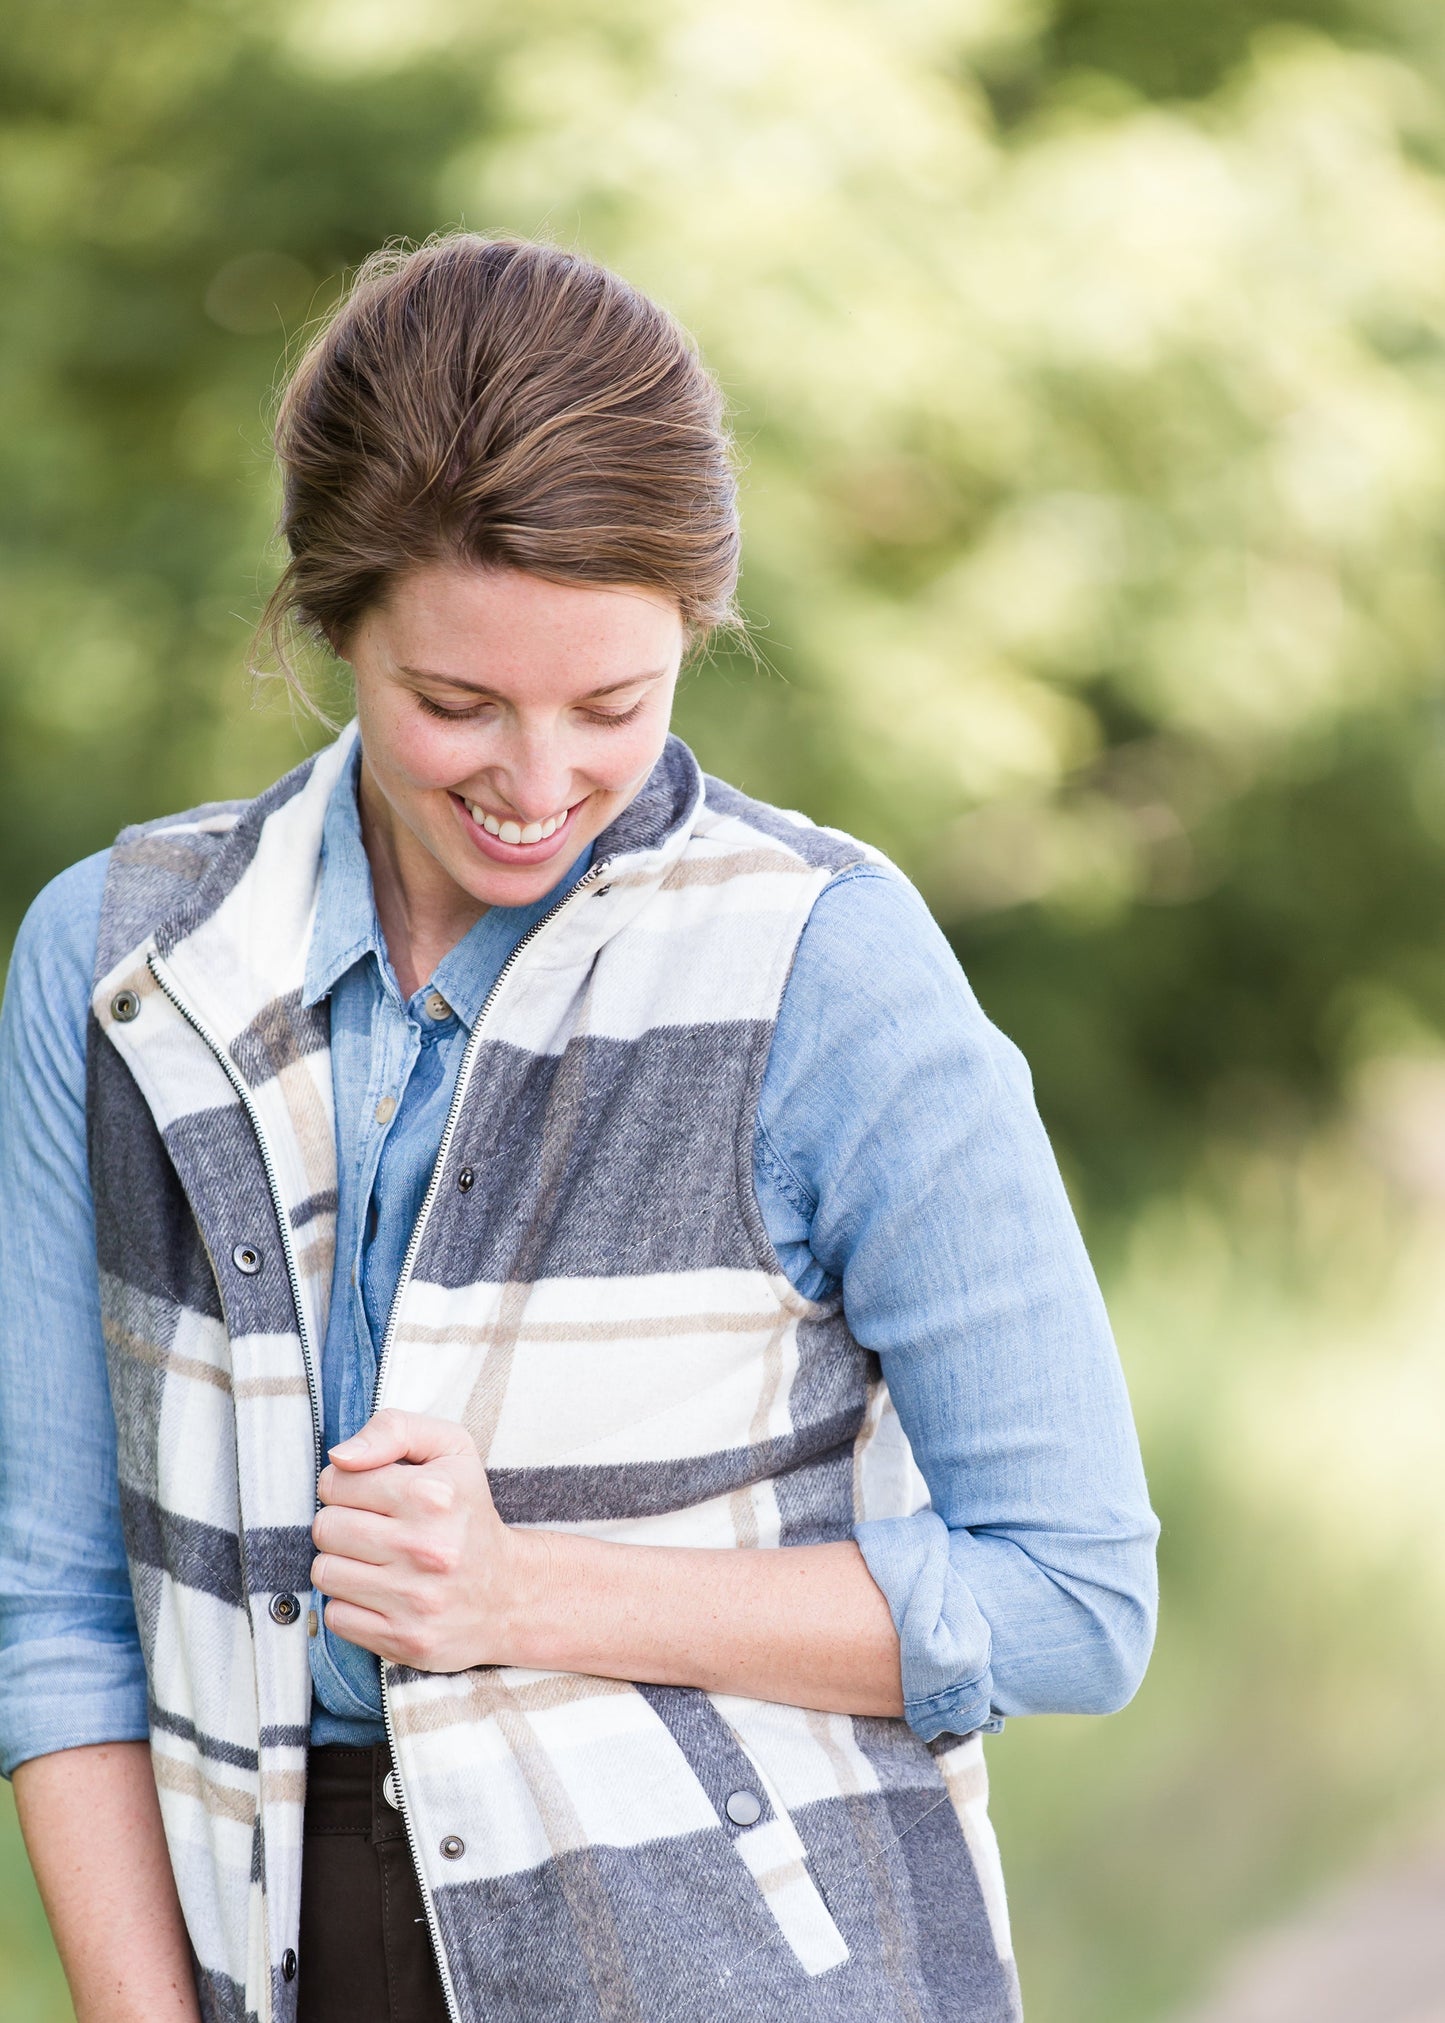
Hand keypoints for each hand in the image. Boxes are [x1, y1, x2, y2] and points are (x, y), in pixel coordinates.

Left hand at [310, 1408, 545, 1671]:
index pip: (336, 1480)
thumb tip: (338, 1457)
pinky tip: (381, 1595)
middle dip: (340, 1524)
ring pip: (324, 1572)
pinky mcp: (404, 1640)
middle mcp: (425, 1548)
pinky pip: (335, 1616)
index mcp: (433, 1494)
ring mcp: (415, 1599)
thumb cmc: (468, 1513)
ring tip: (375, 1562)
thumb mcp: (450, 1450)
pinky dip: (350, 1604)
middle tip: (372, 1529)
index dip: (346, 1483)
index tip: (371, 1495)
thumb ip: (393, 1429)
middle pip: (325, 1527)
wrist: (510, 1594)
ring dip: (342, 1565)